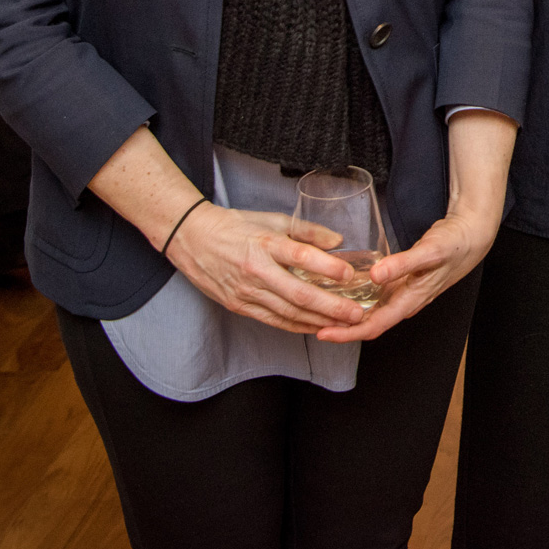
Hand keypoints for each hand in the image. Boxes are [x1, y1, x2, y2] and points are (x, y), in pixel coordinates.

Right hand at [167, 203, 369, 333]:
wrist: (192, 239)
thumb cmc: (236, 226)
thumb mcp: (274, 220)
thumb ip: (308, 231)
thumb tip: (338, 242)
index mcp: (266, 245)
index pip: (301, 256)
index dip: (327, 267)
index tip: (350, 275)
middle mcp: (256, 271)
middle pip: (298, 294)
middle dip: (331, 307)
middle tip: (356, 314)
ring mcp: (246, 292)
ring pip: (288, 313)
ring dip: (318, 322)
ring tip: (344, 326)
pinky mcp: (239, 306)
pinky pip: (273, 320)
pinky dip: (297, 326)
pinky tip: (316, 328)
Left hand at [315, 204, 500, 342]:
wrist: (472, 236)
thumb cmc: (454, 245)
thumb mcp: (429, 252)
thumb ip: (403, 264)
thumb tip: (375, 276)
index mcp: (410, 300)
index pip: (373, 326)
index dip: (347, 333)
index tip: (322, 332)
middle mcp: (405, 302)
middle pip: (368, 325)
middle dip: (341, 329)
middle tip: (311, 324)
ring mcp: (404, 294)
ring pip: (371, 313)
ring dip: (348, 317)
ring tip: (321, 312)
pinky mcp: (403, 283)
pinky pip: (376, 299)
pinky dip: (358, 300)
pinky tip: (345, 291)